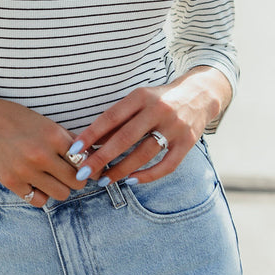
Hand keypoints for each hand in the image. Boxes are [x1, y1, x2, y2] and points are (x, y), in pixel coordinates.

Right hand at [0, 96, 82, 206]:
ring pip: (62, 194)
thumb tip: (94, 156)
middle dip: (77, 178)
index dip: (88, 166)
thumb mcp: (47, 124)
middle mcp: (42, 155)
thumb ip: (70, 140)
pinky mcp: (12, 183)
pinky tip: (37, 183)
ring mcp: (26, 171)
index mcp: (54, 136)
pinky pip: (39, 201)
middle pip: (77, 181)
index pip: (85, 161)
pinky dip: (42, 194)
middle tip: (70, 173)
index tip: (85, 166)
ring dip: (61, 187)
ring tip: (53, 177)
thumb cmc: (18, 119)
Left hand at [68, 69, 228, 185]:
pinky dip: (148, 175)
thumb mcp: (138, 100)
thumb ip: (118, 119)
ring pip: (144, 154)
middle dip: (101, 157)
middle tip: (83, 172)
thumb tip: (91, 141)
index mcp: (142, 96)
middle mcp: (159, 110)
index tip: (74, 149)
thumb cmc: (160, 99)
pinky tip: (131, 180)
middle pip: (126, 138)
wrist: (200, 94)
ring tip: (104, 180)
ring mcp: (175, 127)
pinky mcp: (188, 142)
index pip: (111, 117)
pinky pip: (167, 165)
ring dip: (121, 170)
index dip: (91, 134)